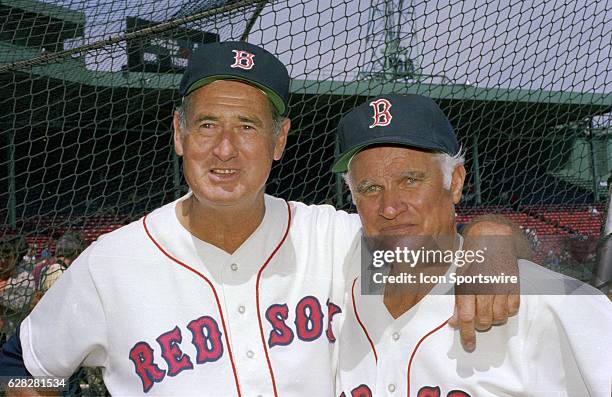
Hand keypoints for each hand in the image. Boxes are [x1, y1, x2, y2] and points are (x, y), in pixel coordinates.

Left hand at [450, 219, 520, 350]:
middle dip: (479, 326)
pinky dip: (506, 312)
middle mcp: (485, 286)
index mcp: (467, 285)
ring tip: (488, 311)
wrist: (492, 238)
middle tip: (477, 320)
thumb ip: (458, 302)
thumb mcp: (459, 278)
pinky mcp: (514, 284)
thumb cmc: (472, 259)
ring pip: (499, 317)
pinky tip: (500, 304)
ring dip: (493, 320)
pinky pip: (513, 309)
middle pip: (484, 320)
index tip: (469, 345)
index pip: (466, 317)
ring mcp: (501, 285)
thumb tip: (454, 323)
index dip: (467, 334)